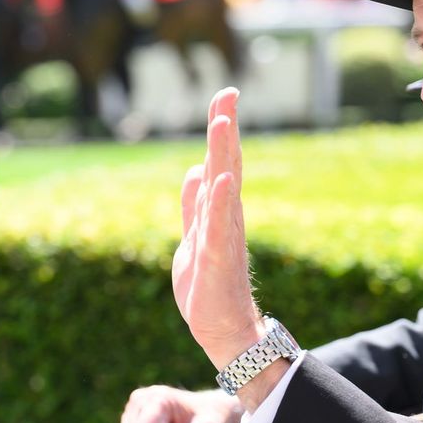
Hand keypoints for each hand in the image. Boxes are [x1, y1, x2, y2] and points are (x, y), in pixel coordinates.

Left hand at [174, 88, 267, 370]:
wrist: (221, 329)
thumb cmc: (209, 284)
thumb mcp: (194, 236)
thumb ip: (194, 205)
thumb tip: (195, 170)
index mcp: (218, 210)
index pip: (220, 160)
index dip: (221, 128)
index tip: (225, 94)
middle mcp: (226, 216)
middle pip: (226, 164)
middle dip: (225, 128)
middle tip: (228, 94)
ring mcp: (223, 235)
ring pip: (224, 187)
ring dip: (224, 154)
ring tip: (223, 123)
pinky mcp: (217, 258)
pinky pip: (218, 225)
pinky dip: (220, 201)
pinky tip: (221, 178)